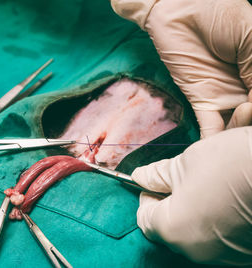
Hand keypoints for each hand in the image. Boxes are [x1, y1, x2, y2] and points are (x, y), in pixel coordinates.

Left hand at [111, 0, 251, 137]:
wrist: (178, 11)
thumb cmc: (219, 14)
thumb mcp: (251, 37)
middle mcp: (248, 89)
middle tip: (249, 105)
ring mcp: (227, 97)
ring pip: (238, 126)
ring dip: (241, 129)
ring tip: (244, 110)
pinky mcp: (202, 102)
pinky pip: (211, 127)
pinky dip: (215, 140)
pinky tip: (220, 148)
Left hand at [131, 127, 251, 264]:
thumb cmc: (232, 164)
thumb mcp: (185, 163)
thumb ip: (157, 175)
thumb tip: (140, 178)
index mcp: (172, 229)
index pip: (145, 217)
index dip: (147, 196)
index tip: (155, 182)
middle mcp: (194, 251)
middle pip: (169, 228)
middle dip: (170, 204)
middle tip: (182, 182)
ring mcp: (223, 257)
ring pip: (195, 235)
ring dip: (194, 214)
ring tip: (209, 189)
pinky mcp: (245, 256)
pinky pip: (220, 241)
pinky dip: (218, 224)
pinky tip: (227, 202)